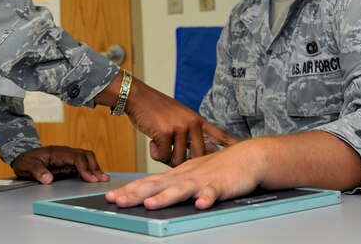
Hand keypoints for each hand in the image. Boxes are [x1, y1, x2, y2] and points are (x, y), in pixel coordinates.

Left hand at [11, 145, 109, 184]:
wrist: (23, 159)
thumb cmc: (25, 161)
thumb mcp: (27, 165)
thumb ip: (37, 171)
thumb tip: (48, 179)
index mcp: (57, 152)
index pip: (76, 156)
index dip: (84, 167)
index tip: (90, 178)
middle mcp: (65, 153)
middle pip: (85, 155)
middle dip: (94, 167)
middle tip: (101, 179)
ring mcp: (67, 159)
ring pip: (86, 160)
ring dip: (95, 169)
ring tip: (103, 179)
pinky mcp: (68, 165)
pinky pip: (82, 166)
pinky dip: (90, 172)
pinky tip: (95, 179)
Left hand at [105, 140, 264, 209]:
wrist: (247, 156)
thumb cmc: (218, 167)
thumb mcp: (190, 173)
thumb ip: (172, 183)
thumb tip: (151, 194)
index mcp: (177, 173)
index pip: (149, 181)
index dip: (130, 189)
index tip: (112, 197)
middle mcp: (186, 175)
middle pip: (158, 185)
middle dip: (137, 194)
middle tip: (119, 201)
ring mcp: (203, 179)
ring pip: (182, 188)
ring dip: (166, 197)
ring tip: (151, 204)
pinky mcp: (221, 183)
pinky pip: (213, 192)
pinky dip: (206, 198)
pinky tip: (200, 205)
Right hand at [123, 77, 236, 166]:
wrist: (137, 97)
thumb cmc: (156, 110)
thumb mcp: (179, 117)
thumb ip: (191, 133)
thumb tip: (206, 151)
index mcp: (197, 120)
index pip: (219, 133)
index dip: (231, 143)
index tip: (244, 149)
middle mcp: (192, 123)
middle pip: (198, 156)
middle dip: (184, 161)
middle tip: (172, 154)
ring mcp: (180, 128)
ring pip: (178, 159)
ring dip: (166, 156)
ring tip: (160, 142)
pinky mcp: (166, 133)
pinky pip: (163, 156)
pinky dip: (155, 152)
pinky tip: (152, 140)